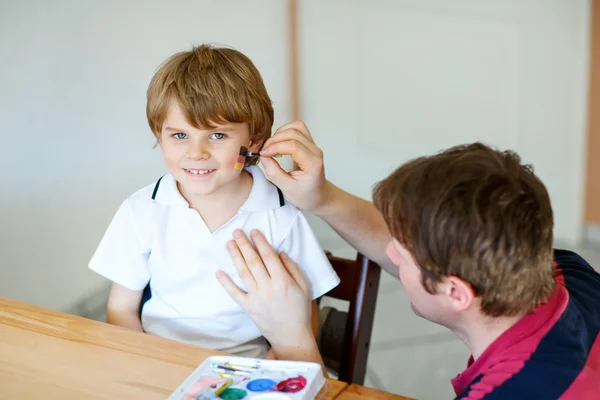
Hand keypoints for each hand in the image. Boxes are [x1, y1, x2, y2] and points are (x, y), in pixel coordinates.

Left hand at [216, 229, 314, 348]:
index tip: (254, 231)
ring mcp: (256, 298)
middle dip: (244, 244)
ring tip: (229, 244)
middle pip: (253, 261)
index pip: (269, 256)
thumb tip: (280, 253)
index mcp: (283, 281)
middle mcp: (268, 288)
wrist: (291, 336)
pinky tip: (219, 272)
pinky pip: (234, 293)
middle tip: (236, 232)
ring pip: (243, 273)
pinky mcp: (248, 308)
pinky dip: (226, 283)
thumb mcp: (305, 287)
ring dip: (235, 257)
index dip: (260, 242)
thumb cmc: (300, 310)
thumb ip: (293, 268)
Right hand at [259, 121, 331, 212]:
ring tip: (271, 146)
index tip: (263, 155)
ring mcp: (313, 145)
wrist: (319, 196)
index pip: (293, 146)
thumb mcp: (288, 189)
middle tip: (264, 151)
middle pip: (294, 132)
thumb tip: (263, 157)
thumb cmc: (306, 195)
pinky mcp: (309, 143)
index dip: (275, 147)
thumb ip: (274, 173)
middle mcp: (315, 151)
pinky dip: (284, 132)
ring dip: (280, 133)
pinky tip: (278, 144)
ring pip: (296, 126)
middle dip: (275, 139)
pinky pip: (297, 129)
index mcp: (313, 163)